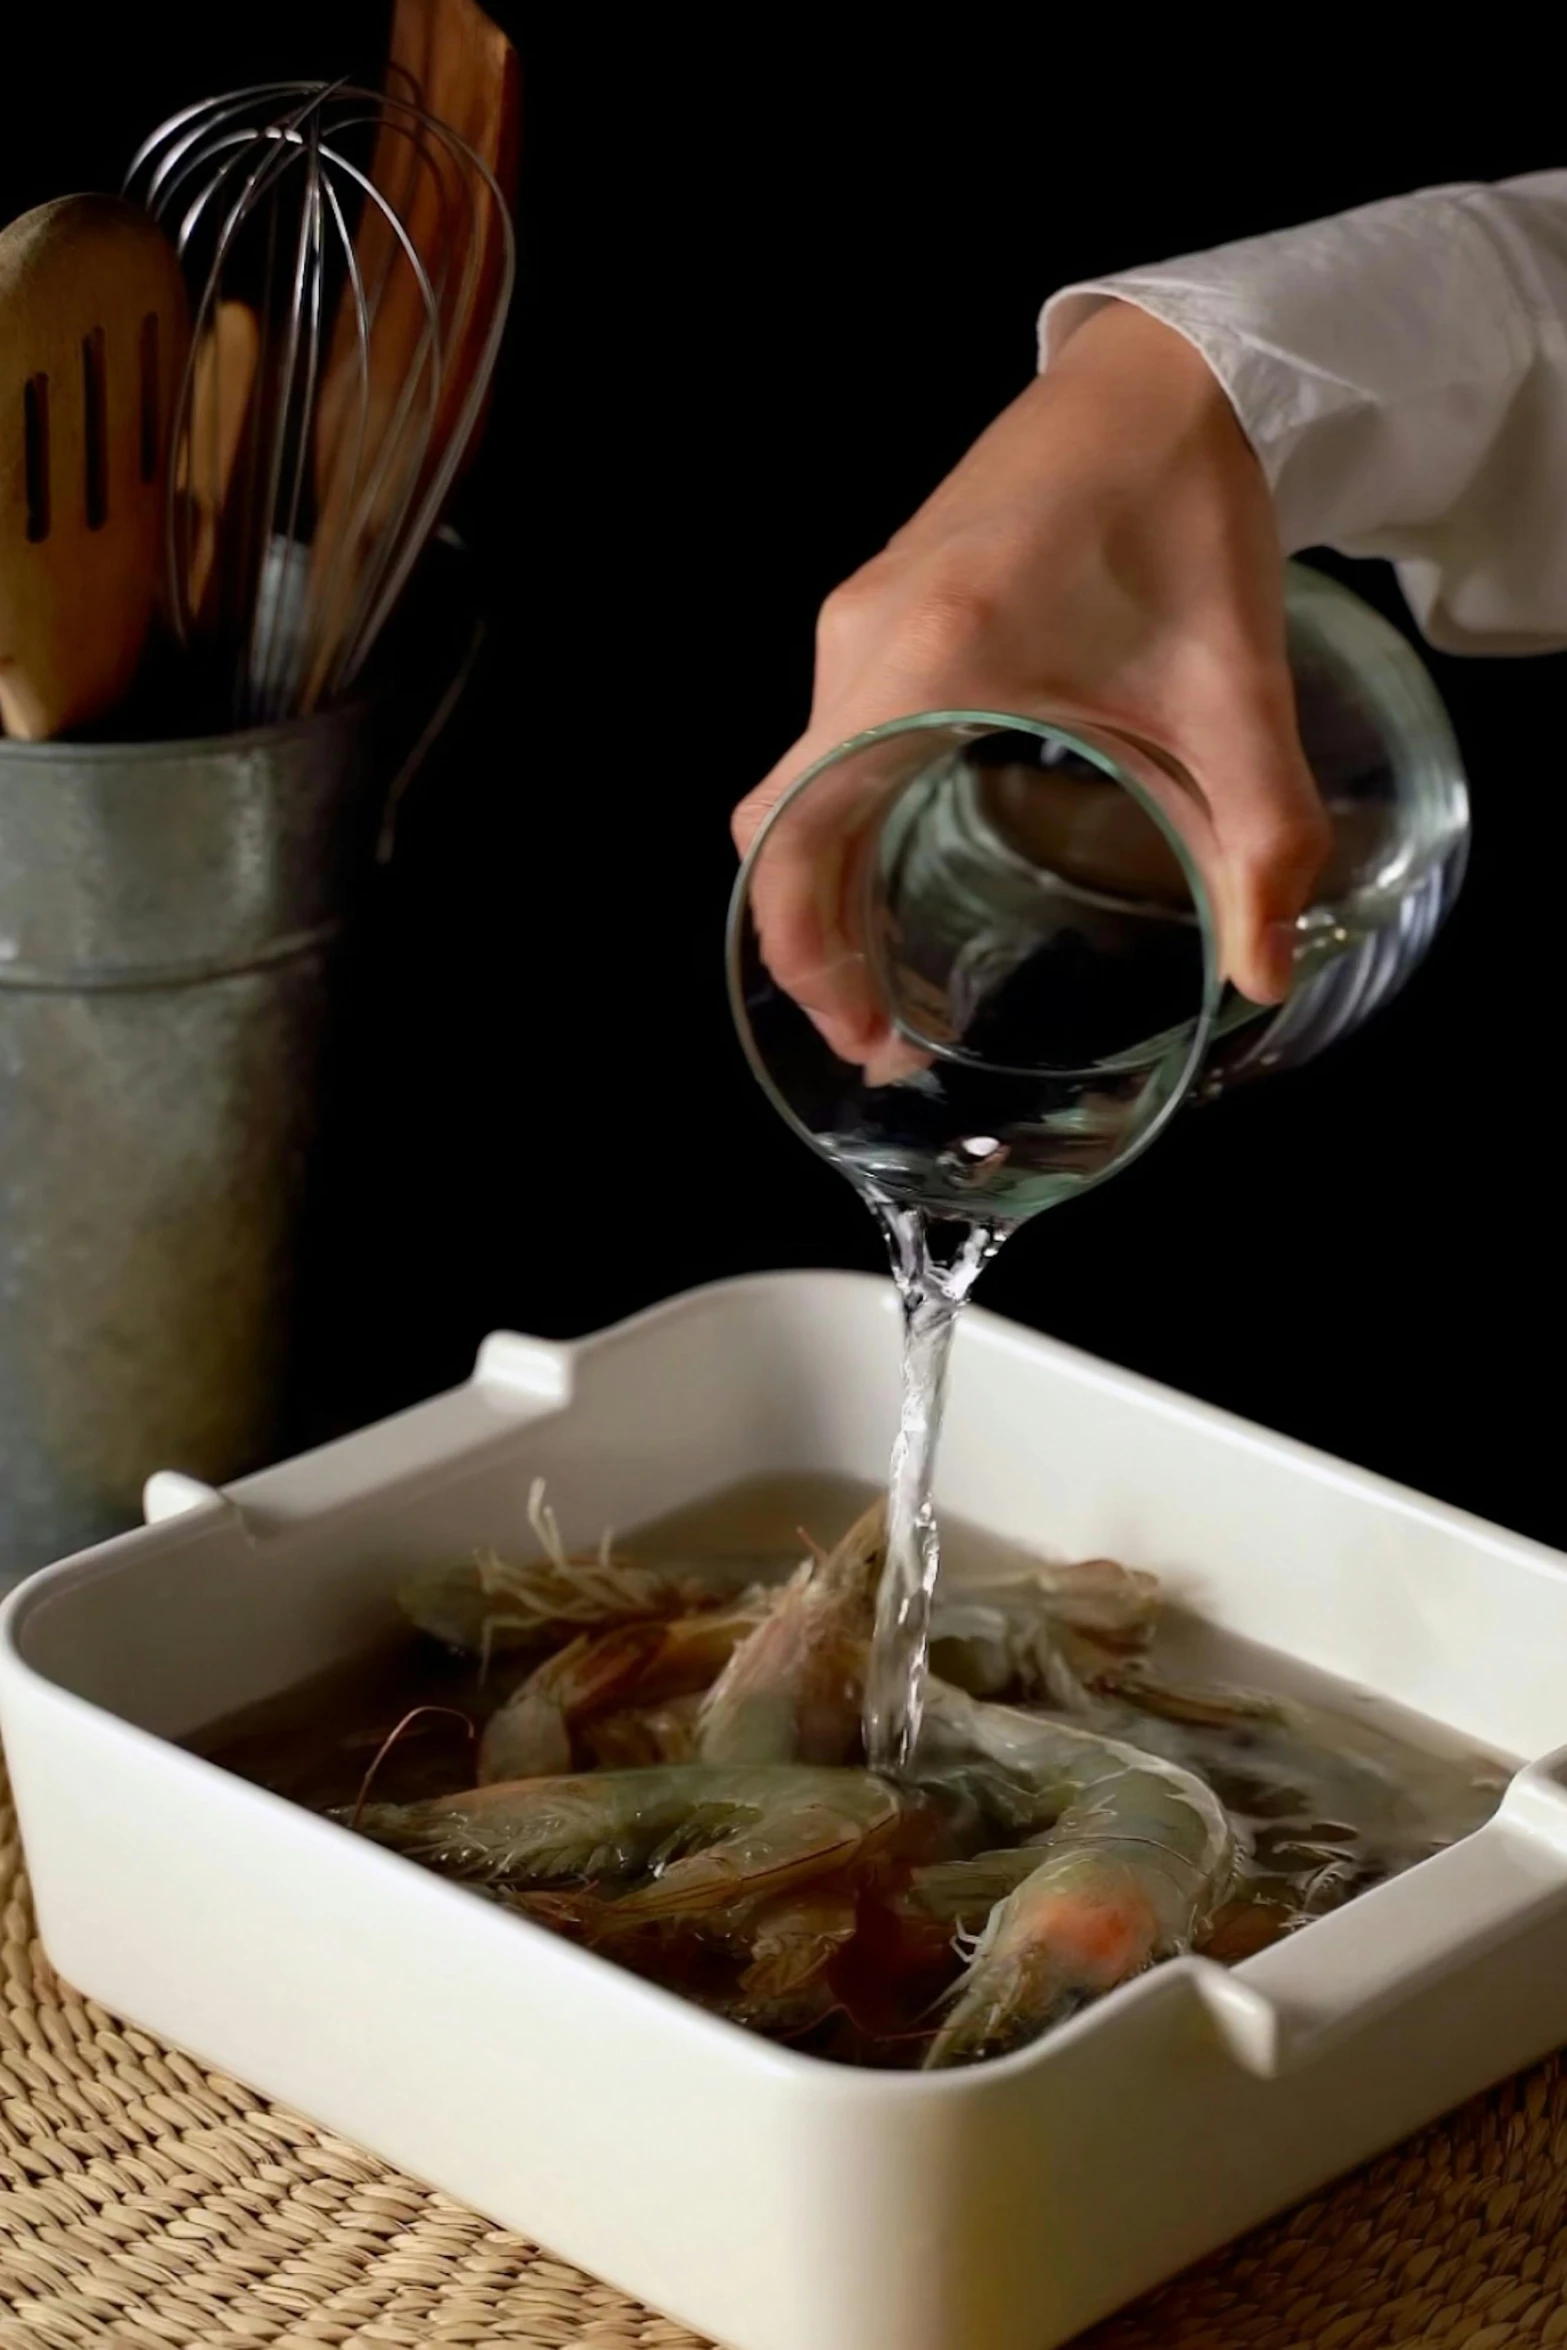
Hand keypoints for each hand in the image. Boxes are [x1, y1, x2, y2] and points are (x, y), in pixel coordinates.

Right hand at [732, 301, 1330, 1067]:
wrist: (1163, 376)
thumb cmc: (1186, 512)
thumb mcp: (1238, 693)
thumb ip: (1260, 840)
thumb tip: (1262, 969)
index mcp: (928, 660)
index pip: (791, 831)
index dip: (806, 953)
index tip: (862, 1031)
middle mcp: (862, 641)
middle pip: (775, 828)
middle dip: (813, 948)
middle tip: (884, 1035)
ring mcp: (858, 619)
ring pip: (793, 788)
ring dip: (823, 890)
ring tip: (887, 978)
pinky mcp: (877, 609)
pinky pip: (826, 742)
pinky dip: (841, 828)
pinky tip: (899, 868)